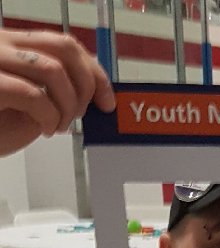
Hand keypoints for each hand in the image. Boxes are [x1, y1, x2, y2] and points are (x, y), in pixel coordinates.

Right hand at [0, 29, 114, 156]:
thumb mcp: (30, 104)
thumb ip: (55, 91)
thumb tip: (94, 93)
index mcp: (12, 46)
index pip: (64, 44)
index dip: (93, 71)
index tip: (107, 98)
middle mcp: (0, 45)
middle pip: (63, 48)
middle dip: (86, 84)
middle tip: (83, 112)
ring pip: (53, 70)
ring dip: (68, 105)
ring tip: (59, 124)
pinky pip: (33, 94)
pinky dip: (50, 117)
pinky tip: (45, 129)